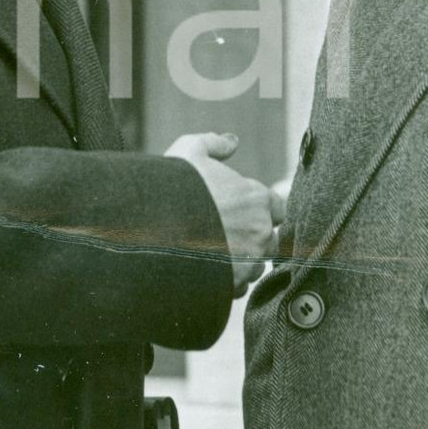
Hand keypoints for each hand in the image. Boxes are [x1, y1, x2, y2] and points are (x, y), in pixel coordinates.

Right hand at [165, 132, 283, 295]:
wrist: (150, 230)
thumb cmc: (173, 187)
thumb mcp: (189, 151)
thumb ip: (214, 143)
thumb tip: (232, 142)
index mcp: (257, 199)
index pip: (277, 208)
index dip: (260, 209)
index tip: (240, 211)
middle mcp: (260, 232)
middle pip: (270, 239)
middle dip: (253, 238)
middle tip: (226, 234)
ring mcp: (249, 261)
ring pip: (256, 265)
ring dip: (241, 261)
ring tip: (212, 253)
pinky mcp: (234, 285)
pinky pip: (240, 286)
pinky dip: (229, 281)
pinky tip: (208, 271)